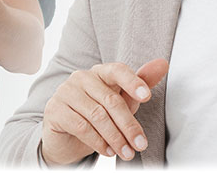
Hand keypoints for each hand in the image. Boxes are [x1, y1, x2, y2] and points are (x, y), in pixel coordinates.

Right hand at [41, 59, 169, 164]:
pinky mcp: (54, 110)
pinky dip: (97, 141)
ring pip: (97, 116)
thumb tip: (162, 64)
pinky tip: (107, 151)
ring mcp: (65, 92)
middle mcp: (81, 78)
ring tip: (126, 152)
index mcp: (99, 72)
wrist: (66, 137)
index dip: (133, 82)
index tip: (147, 97)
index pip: (117, 70)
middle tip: (140, 144)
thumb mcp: (121, 102)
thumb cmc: (97, 116)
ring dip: (115, 138)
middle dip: (129, 125)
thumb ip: (140, 84)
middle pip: (111, 100)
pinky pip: (81, 126)